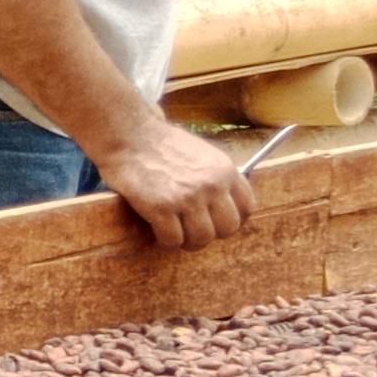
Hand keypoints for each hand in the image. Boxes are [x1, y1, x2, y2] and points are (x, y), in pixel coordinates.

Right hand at [99, 115, 256, 249]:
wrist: (129, 135)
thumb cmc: (160, 144)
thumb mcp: (202, 154)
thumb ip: (216, 177)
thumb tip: (222, 205)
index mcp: (225, 170)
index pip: (246, 208)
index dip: (233, 221)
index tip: (217, 224)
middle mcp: (212, 185)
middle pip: (227, 228)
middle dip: (211, 234)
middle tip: (193, 231)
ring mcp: (187, 197)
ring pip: (201, 238)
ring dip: (188, 242)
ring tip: (176, 235)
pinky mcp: (161, 207)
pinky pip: (172, 239)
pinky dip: (166, 240)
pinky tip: (158, 230)